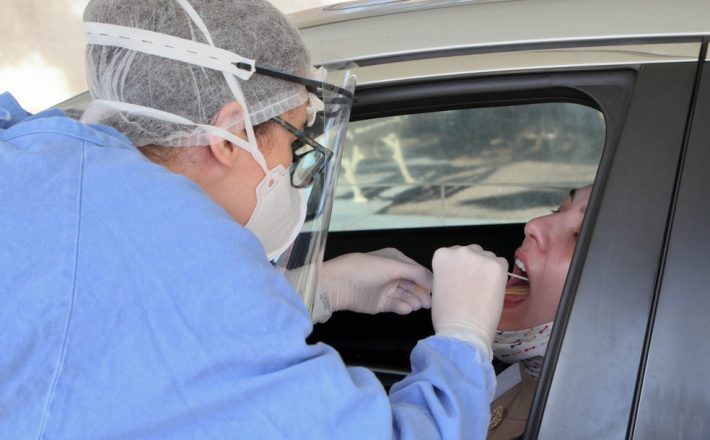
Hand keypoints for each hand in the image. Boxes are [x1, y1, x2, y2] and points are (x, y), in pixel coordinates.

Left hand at [317, 248, 432, 318]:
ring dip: (414, 300)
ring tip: (418, 305)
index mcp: (395, 259)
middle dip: (422, 292)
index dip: (427, 279)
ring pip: (407, 296)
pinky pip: (397, 305)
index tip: (437, 289)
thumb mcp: (392, 265)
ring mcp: (387, 289)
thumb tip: (432, 281)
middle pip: (414, 284)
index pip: (417, 270)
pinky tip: (407, 308)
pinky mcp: (381, 304)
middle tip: (429, 302)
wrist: (338, 285)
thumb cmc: (364, 269)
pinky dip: (403, 307)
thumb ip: (415, 272)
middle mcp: (392, 273)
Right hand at [431, 244, 507, 359]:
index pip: (454, 253)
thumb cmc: (447, 315)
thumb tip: (461, 270)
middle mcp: (460, 251)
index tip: (460, 279)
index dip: (459, 268)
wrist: (463, 331)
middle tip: (473, 286)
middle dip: (473, 266)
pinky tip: (491, 290)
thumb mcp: (438, 285)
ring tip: (482, 290)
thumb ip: (448, 271)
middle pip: (472, 252)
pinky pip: (501, 264)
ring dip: (486, 270)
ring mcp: (480, 257)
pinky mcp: (497, 265)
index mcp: (442, 255)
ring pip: (487, 257)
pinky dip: (499, 276)